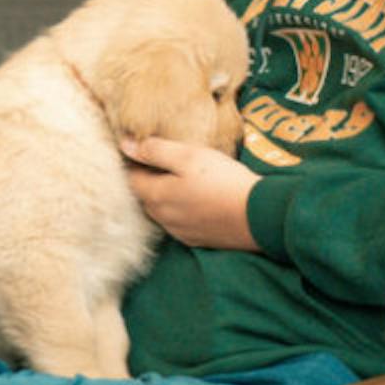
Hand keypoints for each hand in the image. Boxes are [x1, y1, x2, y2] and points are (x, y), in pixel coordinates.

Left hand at [121, 136, 257, 250]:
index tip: (141, 149)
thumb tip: (125, 145)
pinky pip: (181, 223)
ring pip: (163, 211)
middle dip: (148, 179)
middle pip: (146, 196)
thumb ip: (155, 150)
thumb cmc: (222, 180)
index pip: (131, 178)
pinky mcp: (199, 239)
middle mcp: (163, 218)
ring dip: (166, 196)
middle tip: (161, 161)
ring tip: (181, 179)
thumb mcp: (188, 156)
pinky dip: (182, 210)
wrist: (259, 215)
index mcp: (156, 196)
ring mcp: (181, 232)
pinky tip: (197, 199)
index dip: (134, 162)